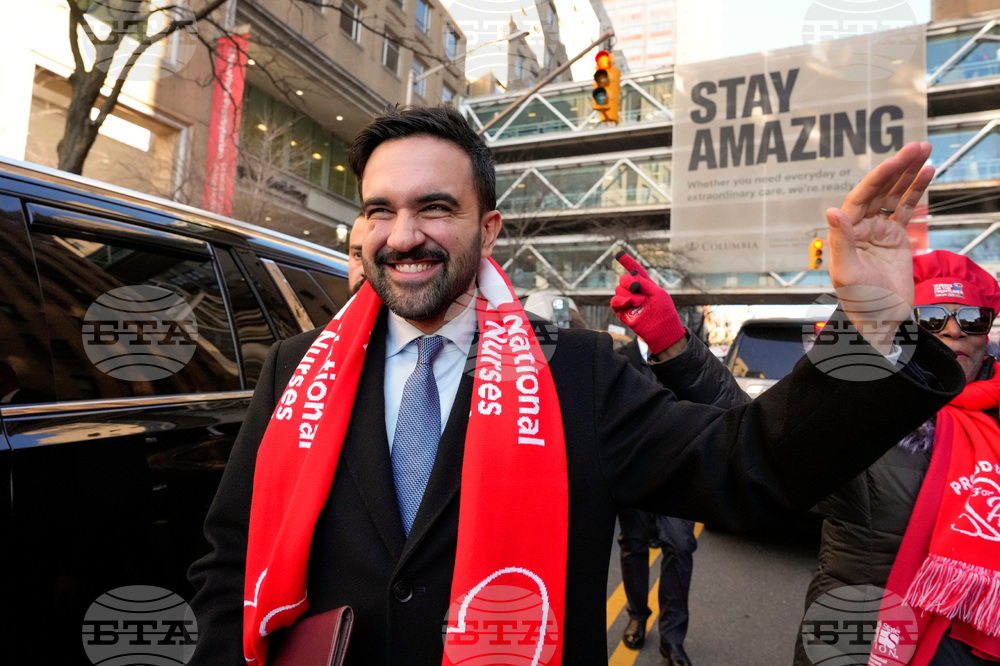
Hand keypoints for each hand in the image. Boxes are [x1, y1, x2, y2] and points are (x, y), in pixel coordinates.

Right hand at [610, 252, 685, 355]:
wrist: (661, 329)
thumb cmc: (664, 312)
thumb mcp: (658, 293)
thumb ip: (644, 283)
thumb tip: (630, 279)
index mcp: (646, 285)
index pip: (636, 271)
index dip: (627, 262)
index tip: (619, 254)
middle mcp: (635, 292)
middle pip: (624, 279)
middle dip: (629, 282)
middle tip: (638, 290)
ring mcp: (628, 301)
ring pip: (618, 289)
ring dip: (629, 294)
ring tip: (640, 303)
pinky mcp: (622, 312)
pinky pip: (614, 301)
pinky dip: (620, 300)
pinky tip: (628, 303)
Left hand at [826, 142, 933, 353]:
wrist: (880, 321)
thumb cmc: (859, 301)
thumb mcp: (848, 273)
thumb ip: (841, 241)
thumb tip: (832, 210)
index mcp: (845, 232)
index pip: (861, 197)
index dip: (878, 178)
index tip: (896, 161)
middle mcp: (860, 227)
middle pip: (879, 190)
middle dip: (897, 168)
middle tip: (917, 146)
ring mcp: (879, 231)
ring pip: (894, 196)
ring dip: (909, 174)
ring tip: (925, 151)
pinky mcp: (896, 238)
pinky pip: (906, 210)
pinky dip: (916, 192)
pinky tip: (927, 173)